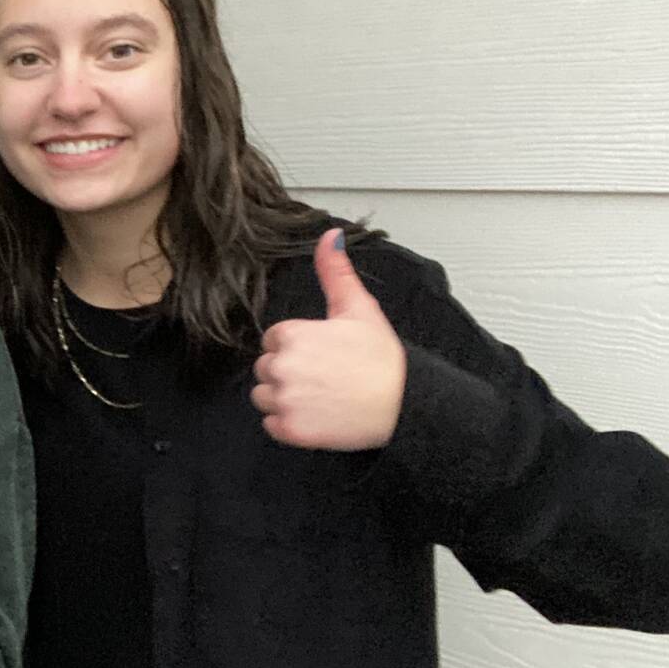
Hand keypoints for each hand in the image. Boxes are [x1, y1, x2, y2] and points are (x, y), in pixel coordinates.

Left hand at [250, 230, 405, 450]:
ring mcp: (285, 400)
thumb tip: (329, 236)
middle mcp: (282, 367)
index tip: (321, 355)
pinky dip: (288, 424)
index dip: (296, 348)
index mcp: (292, 335)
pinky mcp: (290, 430)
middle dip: (288, 373)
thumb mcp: (359, 308)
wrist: (404, 404)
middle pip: (265, 369)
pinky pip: (271, 425)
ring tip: (320, 396)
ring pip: (264, 397)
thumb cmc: (382, 360)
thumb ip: (335, 272)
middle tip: (324, 377)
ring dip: (284, 399)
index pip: (273, 340)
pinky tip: (316, 415)